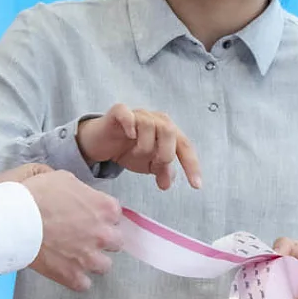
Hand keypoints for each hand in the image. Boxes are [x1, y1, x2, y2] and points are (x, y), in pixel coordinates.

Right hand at [0, 164, 123, 290]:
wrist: (14, 219)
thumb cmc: (37, 194)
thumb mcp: (63, 178)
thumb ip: (80, 189)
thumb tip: (79, 195)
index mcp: (104, 208)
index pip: (116, 215)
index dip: (101, 216)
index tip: (90, 217)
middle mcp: (103, 234)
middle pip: (115, 242)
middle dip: (102, 239)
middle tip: (84, 236)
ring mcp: (89, 257)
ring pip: (104, 266)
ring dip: (92, 261)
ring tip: (76, 256)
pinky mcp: (73, 276)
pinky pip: (84, 284)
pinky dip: (76, 279)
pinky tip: (66, 270)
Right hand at [76, 104, 201, 189]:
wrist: (101, 144)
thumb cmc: (128, 150)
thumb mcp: (148, 165)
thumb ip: (161, 171)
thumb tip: (167, 184)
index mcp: (168, 131)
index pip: (185, 146)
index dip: (191, 165)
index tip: (196, 185)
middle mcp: (156, 119)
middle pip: (170, 131)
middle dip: (165, 153)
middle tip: (154, 165)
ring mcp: (137, 114)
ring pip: (149, 125)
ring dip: (144, 146)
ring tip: (136, 155)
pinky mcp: (118, 113)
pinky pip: (126, 114)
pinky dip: (129, 125)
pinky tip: (129, 136)